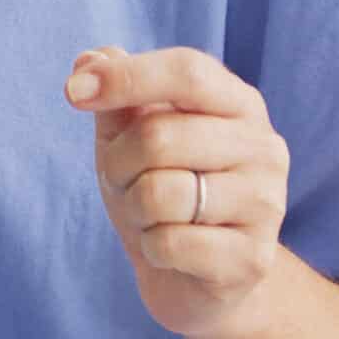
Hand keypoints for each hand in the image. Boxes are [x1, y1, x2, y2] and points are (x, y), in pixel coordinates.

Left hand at [65, 46, 289, 335]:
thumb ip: (116, 98)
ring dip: (133, 208)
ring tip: (149, 217)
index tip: (73, 92)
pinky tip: (168, 250)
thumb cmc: (162, 191)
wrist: (196, 279)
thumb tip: (90, 58)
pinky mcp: (252, 259)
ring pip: (160, 193)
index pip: (188, 71)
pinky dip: (150, 248)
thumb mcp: (131, 139)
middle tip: (122, 181)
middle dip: (117, 163)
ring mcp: (266, 204)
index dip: (126, 77)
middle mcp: (264, 148)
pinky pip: (170, 243)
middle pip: (160, 136)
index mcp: (239, 104)